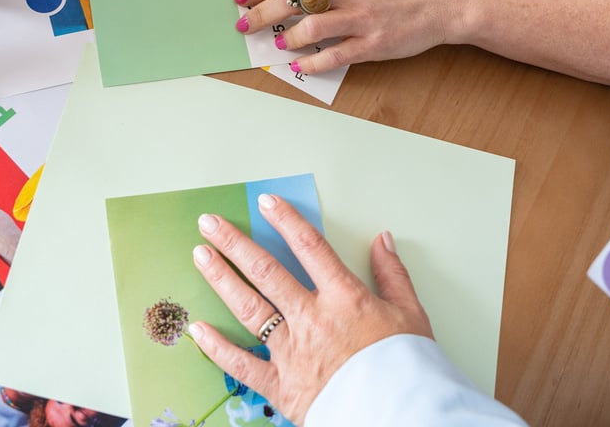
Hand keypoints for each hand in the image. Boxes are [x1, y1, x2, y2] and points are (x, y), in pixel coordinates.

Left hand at [188, 194, 432, 424]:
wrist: (400, 417)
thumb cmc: (407, 371)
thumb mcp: (411, 315)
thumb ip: (393, 275)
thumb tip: (382, 241)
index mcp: (344, 298)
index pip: (309, 247)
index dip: (286, 220)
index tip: (266, 203)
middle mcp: (312, 319)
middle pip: (266, 271)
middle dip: (235, 243)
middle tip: (211, 224)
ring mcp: (292, 351)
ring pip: (249, 308)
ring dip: (221, 279)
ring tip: (201, 256)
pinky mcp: (281, 386)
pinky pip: (242, 364)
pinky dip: (217, 347)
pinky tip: (199, 329)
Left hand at [234, 0, 454, 74]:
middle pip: (291, 2)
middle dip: (260, 15)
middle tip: (244, 25)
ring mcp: (361, 18)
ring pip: (310, 29)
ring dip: (287, 38)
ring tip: (279, 43)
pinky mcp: (374, 44)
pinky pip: (334, 56)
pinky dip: (311, 62)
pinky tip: (300, 64)